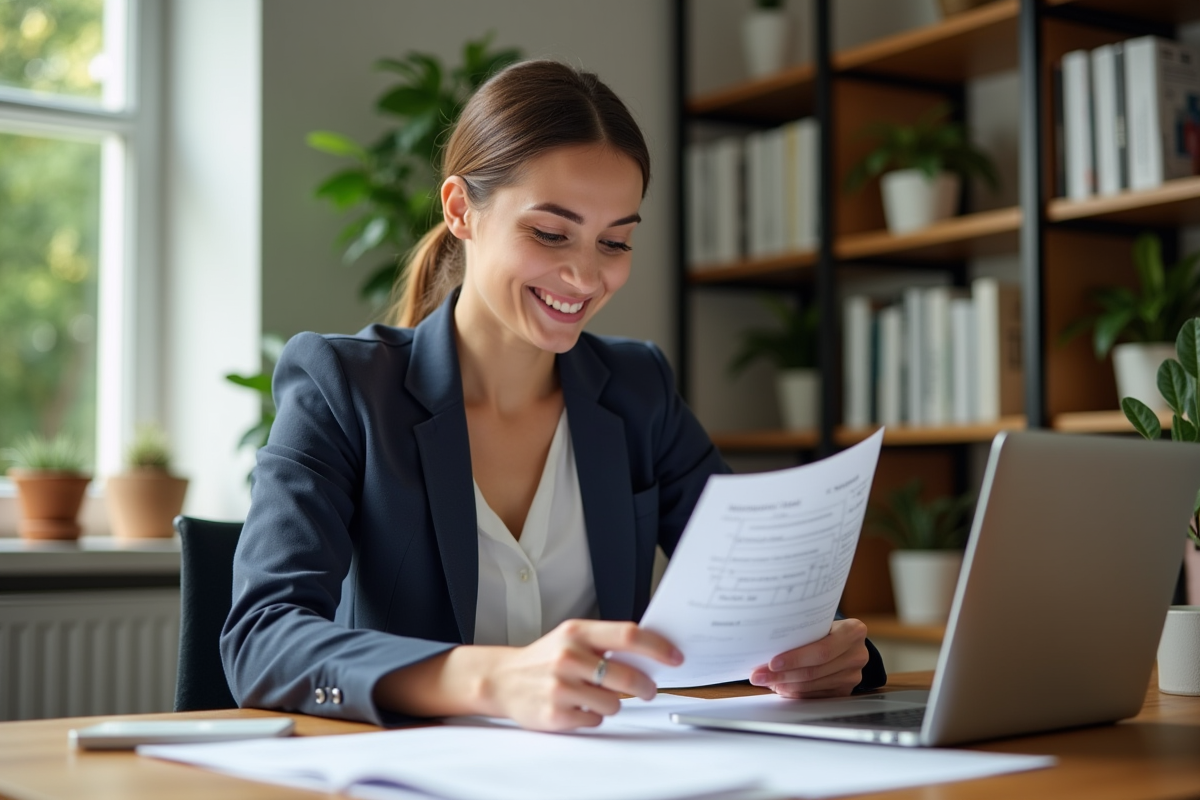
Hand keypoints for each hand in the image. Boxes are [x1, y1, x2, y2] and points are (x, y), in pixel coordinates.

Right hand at [479, 620, 682, 730]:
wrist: (502, 679)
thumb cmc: (544, 658)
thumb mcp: (571, 637)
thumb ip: (605, 642)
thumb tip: (651, 654)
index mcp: (577, 632)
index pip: (628, 635)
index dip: (657, 647)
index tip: (675, 657)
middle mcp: (568, 656)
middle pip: (627, 676)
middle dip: (645, 687)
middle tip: (648, 690)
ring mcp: (561, 686)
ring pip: (614, 703)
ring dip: (612, 703)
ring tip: (593, 695)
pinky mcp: (555, 713)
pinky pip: (595, 719)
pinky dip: (593, 715)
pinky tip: (577, 706)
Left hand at [748, 618, 868, 698]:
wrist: (847, 641)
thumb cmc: (827, 629)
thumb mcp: (820, 623)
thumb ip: (803, 632)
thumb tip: (766, 647)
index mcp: (852, 632)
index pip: (821, 650)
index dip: (795, 659)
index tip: (771, 663)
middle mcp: (856, 655)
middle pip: (814, 671)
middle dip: (782, 675)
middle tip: (759, 676)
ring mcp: (852, 676)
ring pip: (812, 685)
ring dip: (786, 685)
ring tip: (766, 681)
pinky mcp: (845, 691)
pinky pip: (815, 695)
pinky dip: (795, 692)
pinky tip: (781, 687)